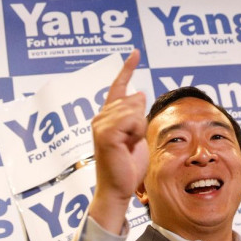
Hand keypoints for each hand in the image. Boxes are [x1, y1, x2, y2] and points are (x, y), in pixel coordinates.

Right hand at [89, 50, 147, 233]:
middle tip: (131, 143)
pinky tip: (126, 145)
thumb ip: (136, 116)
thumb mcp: (137, 136)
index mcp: (107, 117)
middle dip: (140, 121)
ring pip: (134, 109)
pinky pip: (131, 119)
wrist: (118, 188)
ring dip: (138, 129)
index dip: (127, 68)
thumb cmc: (127, 166)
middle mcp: (100, 117)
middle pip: (134, 100)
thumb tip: (138, 93)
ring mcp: (100, 124)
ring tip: (127, 146)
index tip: (135, 52)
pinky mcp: (105, 133)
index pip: (118, 87)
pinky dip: (135, 132)